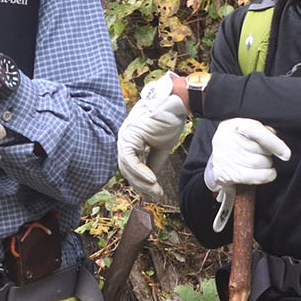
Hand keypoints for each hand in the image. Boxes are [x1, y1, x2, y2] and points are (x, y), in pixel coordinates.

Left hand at [116, 74, 188, 198]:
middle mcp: (124, 138)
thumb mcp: (161, 147)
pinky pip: (131, 160)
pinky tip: (152, 180)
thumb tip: (150, 180)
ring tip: (156, 191)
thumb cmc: (169, 121)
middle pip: (127, 169)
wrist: (175, 104)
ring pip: (127, 167)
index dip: (141, 182)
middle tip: (155, 196)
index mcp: (130, 140)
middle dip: (141, 185)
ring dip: (142, 182)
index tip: (154, 193)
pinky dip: (140, 172)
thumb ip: (153, 162)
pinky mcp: (130, 135)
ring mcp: (125, 136)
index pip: (130, 166)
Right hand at [204, 117, 289, 230]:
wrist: (219, 158)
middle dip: (268, 154)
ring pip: (257, 164)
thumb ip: (263, 130)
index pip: (254, 129)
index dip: (272, 142)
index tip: (286, 154)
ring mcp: (224, 157)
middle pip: (258, 150)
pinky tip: (269, 173)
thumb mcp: (248, 129)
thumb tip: (277, 141)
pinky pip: (252, 177)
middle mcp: (225, 139)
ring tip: (263, 162)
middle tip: (266, 153)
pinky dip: (265, 176)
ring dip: (267, 165)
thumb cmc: (239, 142)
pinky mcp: (226, 173)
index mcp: (233, 125)